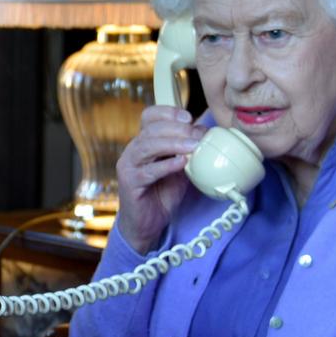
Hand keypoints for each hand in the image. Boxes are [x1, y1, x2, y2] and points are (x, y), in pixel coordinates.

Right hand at [115, 106, 204, 252]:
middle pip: (151, 129)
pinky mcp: (130, 183)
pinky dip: (166, 165)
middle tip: (198, 136)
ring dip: (173, 144)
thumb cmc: (163, 193)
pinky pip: (148, 171)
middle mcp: (133, 150)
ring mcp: (128, 166)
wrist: (148, 223)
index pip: (150, 116)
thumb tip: (207, 134)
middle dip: (177, 129)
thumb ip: (189, 151)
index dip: (168, 112)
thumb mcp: (181, 168)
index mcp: (144, 142)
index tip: (189, 118)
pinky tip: (181, 164)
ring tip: (193, 147)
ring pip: (147, 146)